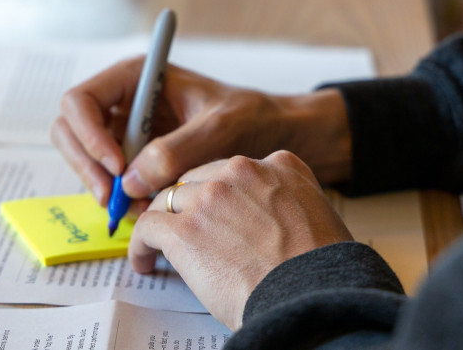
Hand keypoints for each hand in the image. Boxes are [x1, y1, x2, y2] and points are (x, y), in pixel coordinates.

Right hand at [51, 57, 351, 209]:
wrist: (275, 137)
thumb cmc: (252, 118)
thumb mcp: (221, 128)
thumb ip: (178, 150)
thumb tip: (132, 180)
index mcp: (137, 78)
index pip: (80, 101)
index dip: (87, 134)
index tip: (116, 167)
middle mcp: (123, 103)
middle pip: (70, 132)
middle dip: (86, 167)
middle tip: (113, 201)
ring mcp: (125, 133)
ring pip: (85, 161)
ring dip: (104, 188)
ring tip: (141, 209)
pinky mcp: (134, 161)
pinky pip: (110, 182)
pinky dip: (122, 199)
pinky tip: (149, 209)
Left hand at [129, 151, 353, 329]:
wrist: (312, 296)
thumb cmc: (322, 270)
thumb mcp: (319, 214)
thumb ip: (289, 202)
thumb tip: (268, 220)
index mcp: (279, 165)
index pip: (234, 170)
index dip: (221, 193)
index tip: (215, 210)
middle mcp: (242, 171)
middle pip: (198, 179)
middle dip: (190, 205)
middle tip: (186, 229)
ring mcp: (210, 198)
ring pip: (169, 199)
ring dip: (164, 223)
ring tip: (158, 246)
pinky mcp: (184, 229)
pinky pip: (148, 227)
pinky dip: (141, 244)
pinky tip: (144, 260)